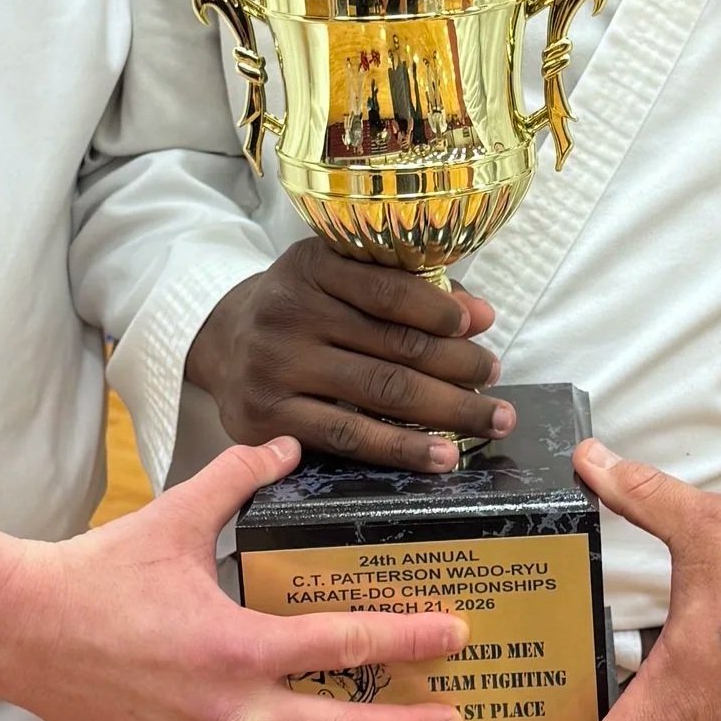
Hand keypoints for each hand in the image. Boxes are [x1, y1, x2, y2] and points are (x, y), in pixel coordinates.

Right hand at [188, 238, 510, 472]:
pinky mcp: (268, 418)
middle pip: (393, 345)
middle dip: (458, 365)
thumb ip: (408, 289)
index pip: (387, 289)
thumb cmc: (303, 307)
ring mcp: (275, 368)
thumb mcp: (342, 279)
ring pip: (379, 393)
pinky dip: (402, 448)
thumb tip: (481, 315)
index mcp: (310, 266)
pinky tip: (443, 455)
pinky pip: (348, 437)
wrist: (223, 343)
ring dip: (447, 409)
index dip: (440, 311)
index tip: (482, 327)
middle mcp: (288, 313)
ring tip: (491, 418)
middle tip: (497, 378)